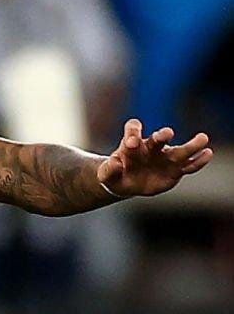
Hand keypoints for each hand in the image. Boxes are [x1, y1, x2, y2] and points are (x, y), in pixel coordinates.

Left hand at [98, 119, 212, 198]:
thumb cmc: (116, 175)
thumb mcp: (106, 175)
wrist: (127, 183)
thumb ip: (107, 171)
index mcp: (132, 144)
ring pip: (179, 151)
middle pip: (158, 138)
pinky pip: (188, 165)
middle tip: (166, 134)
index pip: (133, 130)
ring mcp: (165, 157)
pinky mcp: (175, 170)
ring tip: (202, 139)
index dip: (133, 132)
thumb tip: (115, 163)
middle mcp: (151, 147)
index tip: (131, 142)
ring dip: (190, 145)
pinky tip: (207, 154)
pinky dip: (197, 160)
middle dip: (161, 136)